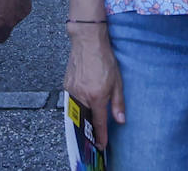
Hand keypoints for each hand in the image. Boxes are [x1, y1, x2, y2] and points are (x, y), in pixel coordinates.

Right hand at [64, 25, 124, 148]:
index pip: (98, 123)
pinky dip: (78, 104)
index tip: (100, 145)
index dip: (100, 136)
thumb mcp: (117, 82)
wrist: (87, 42)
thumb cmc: (104, 59)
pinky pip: (72, 100)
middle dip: (90, 127)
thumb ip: (118, 103)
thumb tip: (120, 120)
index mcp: (96, 97)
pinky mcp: (66, 84)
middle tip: (94, 134)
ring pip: (77, 110)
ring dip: (83, 115)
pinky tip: (84, 101)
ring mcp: (72, 90)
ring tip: (88, 119)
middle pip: (86, 118)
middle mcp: (82, 96)